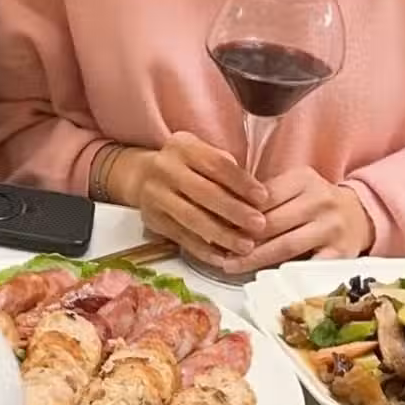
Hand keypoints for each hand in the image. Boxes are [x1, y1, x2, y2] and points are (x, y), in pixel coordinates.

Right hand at [108, 132, 268, 269]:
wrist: (140, 175)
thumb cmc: (185, 166)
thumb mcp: (202, 153)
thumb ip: (226, 168)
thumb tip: (257, 195)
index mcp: (183, 147)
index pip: (216, 164)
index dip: (241, 182)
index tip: (263, 198)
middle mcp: (165, 168)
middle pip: (204, 192)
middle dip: (234, 211)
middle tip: (259, 225)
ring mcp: (156, 195)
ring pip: (192, 218)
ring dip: (222, 235)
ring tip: (246, 246)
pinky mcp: (152, 219)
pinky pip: (181, 237)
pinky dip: (203, 250)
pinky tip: (222, 257)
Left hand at [219, 166, 374, 273]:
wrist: (359, 216)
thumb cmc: (314, 202)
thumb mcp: (293, 188)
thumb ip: (264, 196)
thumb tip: (221, 210)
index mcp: (303, 179)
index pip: (263, 196)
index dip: (237, 211)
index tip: (213, 222)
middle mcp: (319, 200)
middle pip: (271, 222)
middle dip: (240, 237)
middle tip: (215, 249)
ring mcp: (332, 228)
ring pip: (285, 245)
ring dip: (254, 257)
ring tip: (229, 265)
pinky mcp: (340, 254)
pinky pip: (306, 265)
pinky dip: (283, 272)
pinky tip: (262, 278)